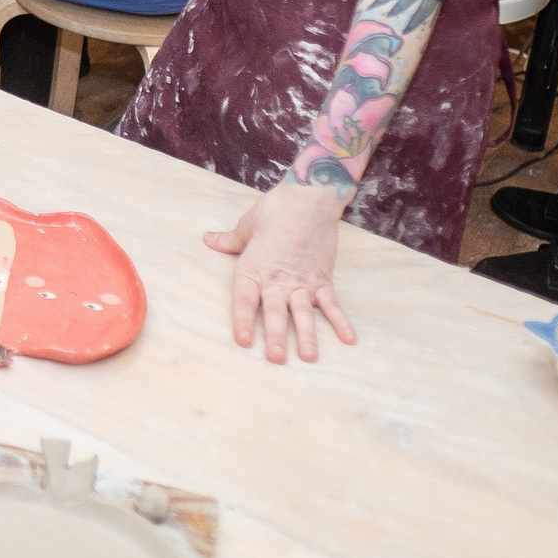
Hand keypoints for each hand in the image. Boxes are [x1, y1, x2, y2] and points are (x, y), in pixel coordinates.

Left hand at [204, 179, 356, 362]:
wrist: (309, 197)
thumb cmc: (275, 210)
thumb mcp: (246, 225)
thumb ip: (229, 240)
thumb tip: (208, 240)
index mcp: (253, 267)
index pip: (244, 299)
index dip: (242, 321)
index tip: (243, 341)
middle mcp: (277, 278)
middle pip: (274, 311)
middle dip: (275, 336)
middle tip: (276, 359)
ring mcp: (301, 280)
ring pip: (302, 312)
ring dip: (306, 335)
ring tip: (308, 357)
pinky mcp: (322, 277)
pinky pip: (331, 303)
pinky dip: (340, 321)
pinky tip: (349, 339)